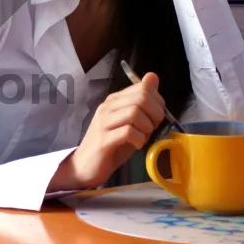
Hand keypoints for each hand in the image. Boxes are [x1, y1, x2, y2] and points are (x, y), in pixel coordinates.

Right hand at [54, 72, 165, 190]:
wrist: (85, 166)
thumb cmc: (111, 145)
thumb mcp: (130, 122)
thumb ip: (142, 102)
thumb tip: (152, 77)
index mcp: (114, 100)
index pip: (143, 87)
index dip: (158, 102)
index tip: (155, 118)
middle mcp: (108, 107)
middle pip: (141, 97)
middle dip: (155, 114)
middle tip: (152, 128)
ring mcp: (104, 122)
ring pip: (135, 112)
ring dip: (147, 127)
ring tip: (143, 137)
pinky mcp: (104, 140)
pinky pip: (128, 132)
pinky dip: (139, 139)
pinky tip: (136, 144)